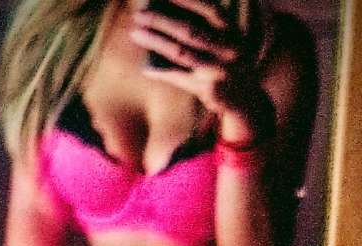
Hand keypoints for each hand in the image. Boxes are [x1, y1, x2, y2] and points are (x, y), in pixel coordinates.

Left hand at [130, 0, 274, 145]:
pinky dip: (161, 71)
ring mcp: (219, 69)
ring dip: (155, 41)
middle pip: (188, 30)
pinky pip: (179, 76)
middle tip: (139, 14)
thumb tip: (162, 19)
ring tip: (136, 33)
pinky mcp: (210, 88)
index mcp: (231, 30)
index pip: (208, 7)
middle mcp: (228, 47)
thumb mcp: (222, 43)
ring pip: (181, 52)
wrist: (245, 100)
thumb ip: (200, 29)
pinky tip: (145, 68)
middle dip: (161, 20)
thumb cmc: (225, 65)